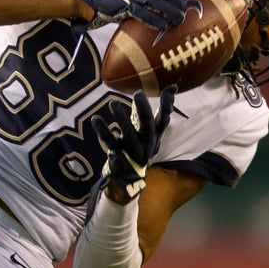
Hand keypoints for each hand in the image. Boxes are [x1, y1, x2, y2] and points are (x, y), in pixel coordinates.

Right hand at [69, 0, 209, 29]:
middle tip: (188, 10)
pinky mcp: (124, 5)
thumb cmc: (116, 4)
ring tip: (179, 21)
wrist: (92, 2)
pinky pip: (142, 11)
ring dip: (169, 10)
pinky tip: (161, 26)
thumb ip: (151, 6)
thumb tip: (168, 19)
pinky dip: (153, 19)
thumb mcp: (136, 1)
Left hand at [91, 85, 176, 199]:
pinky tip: (96, 120)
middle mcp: (146, 144)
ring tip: (113, 104)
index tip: (170, 89)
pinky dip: (104, 133)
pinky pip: (111, 145)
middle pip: (148, 126)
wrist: (129, 179)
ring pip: (129, 135)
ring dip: (121, 119)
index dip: (166, 105)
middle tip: (138, 93)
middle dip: (143, 110)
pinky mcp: (118, 159)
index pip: (163, 119)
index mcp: (154, 136)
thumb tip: (172, 88)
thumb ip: (153, 110)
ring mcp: (132, 153)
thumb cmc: (138, 147)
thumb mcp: (148, 131)